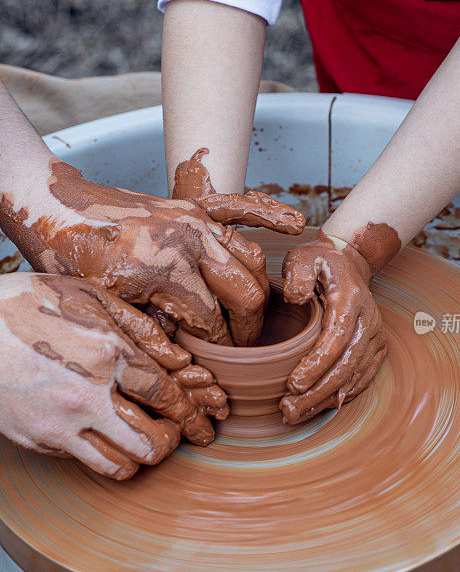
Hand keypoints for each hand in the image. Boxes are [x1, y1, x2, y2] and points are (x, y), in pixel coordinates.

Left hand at [0, 158, 302, 346]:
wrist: (53, 206)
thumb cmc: (70, 256)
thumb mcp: (107, 307)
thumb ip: (156, 330)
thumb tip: (190, 353)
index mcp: (169, 271)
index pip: (216, 324)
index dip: (222, 351)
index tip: (222, 366)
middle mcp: (191, 242)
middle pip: (247, 295)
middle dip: (249, 328)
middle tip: (242, 348)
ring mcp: (196, 220)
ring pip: (252, 261)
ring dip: (260, 290)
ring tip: (253, 316)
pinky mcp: (193, 206)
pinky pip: (241, 208)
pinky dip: (268, 215)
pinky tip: (294, 224)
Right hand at [0, 273, 227, 478]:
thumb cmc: (26, 304)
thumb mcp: (88, 296)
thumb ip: (140, 327)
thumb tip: (179, 358)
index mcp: (105, 354)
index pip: (165, 396)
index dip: (190, 411)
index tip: (199, 419)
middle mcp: (84, 396)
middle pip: (150, 444)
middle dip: (171, 442)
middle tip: (172, 432)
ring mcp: (57, 424)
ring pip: (119, 467)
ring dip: (138, 457)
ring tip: (139, 437)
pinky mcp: (36, 440)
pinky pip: (82, 460)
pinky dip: (99, 451)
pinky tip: (99, 430)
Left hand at [280, 231, 386, 423]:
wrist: (349, 263)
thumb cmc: (319, 263)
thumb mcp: (303, 258)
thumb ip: (298, 274)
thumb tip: (296, 297)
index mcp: (351, 301)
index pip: (335, 339)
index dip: (316, 365)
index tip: (292, 384)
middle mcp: (370, 321)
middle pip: (345, 366)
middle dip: (316, 392)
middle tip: (287, 409)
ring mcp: (376, 337)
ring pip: (353, 378)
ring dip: (324, 400)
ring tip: (294, 414)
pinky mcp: (377, 349)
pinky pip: (361, 379)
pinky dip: (340, 397)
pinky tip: (317, 408)